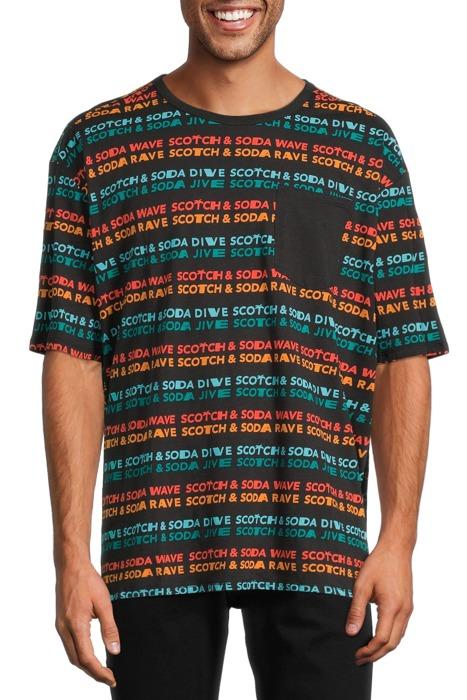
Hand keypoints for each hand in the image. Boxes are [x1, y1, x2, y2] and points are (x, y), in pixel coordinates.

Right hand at [55, 561, 120, 687]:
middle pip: (77, 661)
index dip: (99, 672)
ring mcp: (60, 626)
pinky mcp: (60, 622)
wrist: (71, 566)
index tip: (112, 678)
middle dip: (92, 672)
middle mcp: (64, 629)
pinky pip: (69, 645)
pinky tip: (90, 653)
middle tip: (109, 677)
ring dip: (85, 665)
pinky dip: (80, 654)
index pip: (87, 658)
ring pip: (71, 654)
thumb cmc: (88, 581)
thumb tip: (115, 650)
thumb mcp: (104, 602)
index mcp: (76, 625)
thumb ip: (109, 628)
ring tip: (101, 669)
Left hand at [345, 543, 413, 664]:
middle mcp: (404, 611)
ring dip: (384, 648)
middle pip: (392, 644)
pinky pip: (401, 629)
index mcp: (392, 607)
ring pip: (398, 638)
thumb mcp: (362, 585)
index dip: (369, 651)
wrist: (396, 549)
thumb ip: (356, 610)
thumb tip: (350, 632)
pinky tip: (379, 638)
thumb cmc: (378, 563)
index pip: (382, 639)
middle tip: (359, 659)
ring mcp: (408, 608)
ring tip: (367, 652)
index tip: (356, 654)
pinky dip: (390, 638)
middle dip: (376, 655)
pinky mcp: (408, 605)